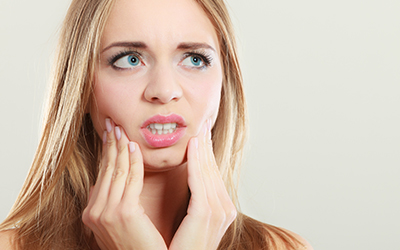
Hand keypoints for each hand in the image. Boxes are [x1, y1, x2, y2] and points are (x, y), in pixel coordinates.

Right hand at [82, 119, 166, 249]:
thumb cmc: (139, 247)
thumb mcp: (120, 224)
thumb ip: (116, 204)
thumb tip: (114, 184)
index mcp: (93, 213)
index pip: (102, 176)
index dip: (106, 153)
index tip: (110, 135)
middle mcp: (94, 212)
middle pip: (106, 170)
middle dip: (110, 144)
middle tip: (112, 123)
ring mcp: (105, 213)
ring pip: (116, 171)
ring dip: (120, 147)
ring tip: (121, 129)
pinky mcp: (122, 213)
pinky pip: (129, 180)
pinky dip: (132, 161)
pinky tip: (134, 146)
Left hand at [169, 119, 236, 249]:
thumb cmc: (180, 249)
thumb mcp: (190, 222)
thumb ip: (195, 203)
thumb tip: (192, 186)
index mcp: (220, 210)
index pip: (213, 175)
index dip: (207, 154)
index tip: (201, 136)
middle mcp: (224, 208)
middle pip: (213, 170)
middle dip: (207, 146)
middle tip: (202, 124)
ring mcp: (219, 211)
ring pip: (208, 171)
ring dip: (202, 148)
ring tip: (197, 129)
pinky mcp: (207, 213)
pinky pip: (201, 180)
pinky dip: (197, 161)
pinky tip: (193, 145)